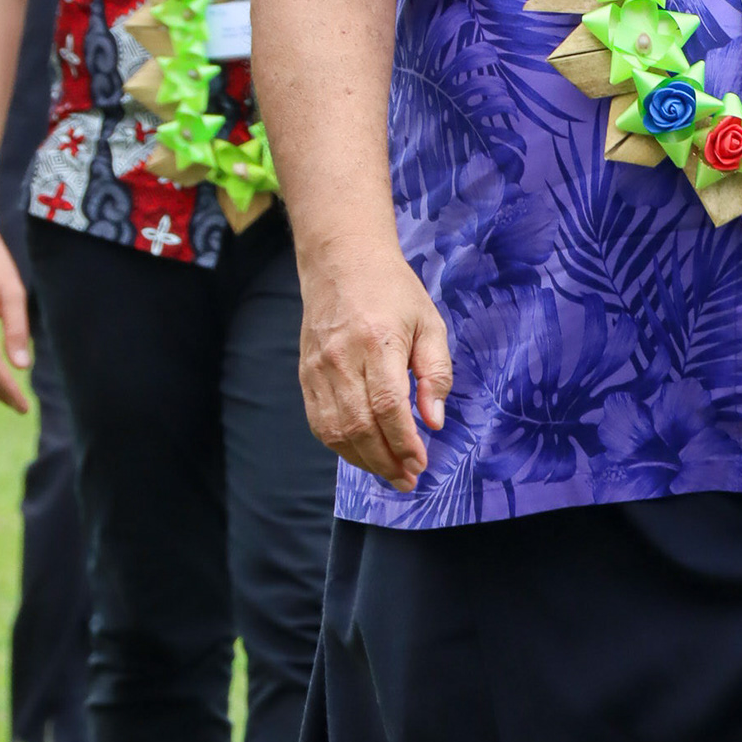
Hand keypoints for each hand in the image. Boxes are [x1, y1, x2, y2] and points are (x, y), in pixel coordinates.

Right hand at [297, 239, 451, 491]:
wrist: (342, 262)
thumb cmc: (393, 292)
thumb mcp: (429, 323)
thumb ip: (436, 373)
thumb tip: (434, 421)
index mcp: (377, 341)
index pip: (388, 405)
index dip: (404, 441)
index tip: (421, 462)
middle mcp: (342, 358)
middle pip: (360, 426)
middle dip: (386, 461)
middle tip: (408, 479)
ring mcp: (319, 368)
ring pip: (336, 431)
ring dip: (364, 461)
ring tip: (389, 474)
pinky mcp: (306, 375)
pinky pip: (319, 422)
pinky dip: (341, 446)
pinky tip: (362, 455)